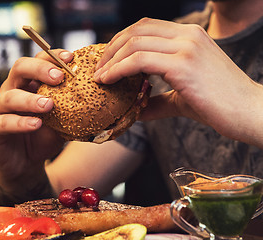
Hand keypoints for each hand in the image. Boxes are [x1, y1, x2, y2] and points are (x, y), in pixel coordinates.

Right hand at [0, 50, 72, 193]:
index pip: (38, 60)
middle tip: (59, 77)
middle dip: (40, 69)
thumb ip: (74, 108)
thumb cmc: (43, 137)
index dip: (53, 57)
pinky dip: (20, 122)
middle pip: (19, 68)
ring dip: (30, 99)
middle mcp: (12, 90)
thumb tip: (101, 97)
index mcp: (29, 84)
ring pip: (10, 96)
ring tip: (49, 105)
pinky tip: (36, 124)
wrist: (25, 165)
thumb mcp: (62, 121)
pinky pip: (3, 122)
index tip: (71, 58)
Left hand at [94, 18, 262, 145]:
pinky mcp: (183, 65)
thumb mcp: (183, 96)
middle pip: (136, 29)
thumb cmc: (219, 104)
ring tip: (100, 77)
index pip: (146, 27)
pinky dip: (118, 69)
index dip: (121, 40)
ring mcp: (186, 48)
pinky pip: (139, 61)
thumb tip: (137, 110)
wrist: (249, 113)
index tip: (107, 59)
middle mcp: (188, 35)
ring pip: (134, 43)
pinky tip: (107, 80)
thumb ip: (159, 99)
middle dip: (111, 48)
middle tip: (98, 67)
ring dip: (110, 60)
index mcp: (190, 35)